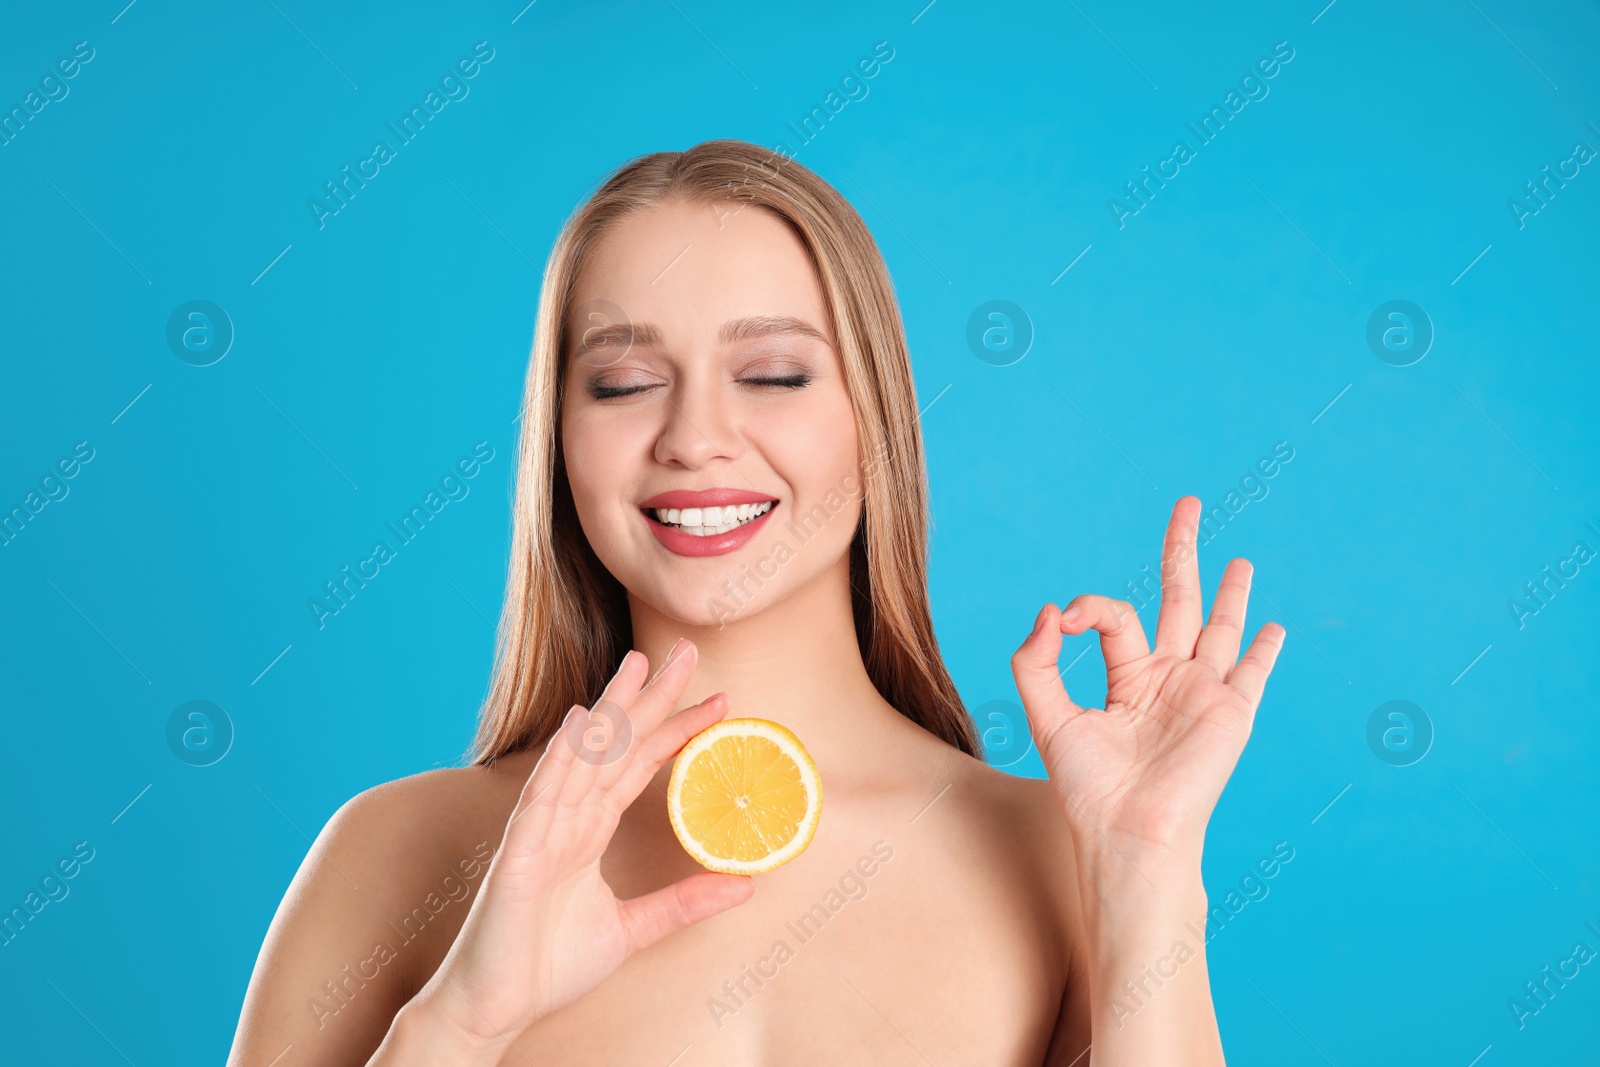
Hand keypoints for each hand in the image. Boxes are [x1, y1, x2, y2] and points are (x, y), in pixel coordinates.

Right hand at [408, 639, 753, 1047]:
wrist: (495, 1008)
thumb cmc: (548, 966)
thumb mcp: (633, 930)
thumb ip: (683, 903)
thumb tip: (744, 884)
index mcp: (587, 830)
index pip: (638, 765)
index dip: (676, 731)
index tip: (719, 703)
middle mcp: (565, 819)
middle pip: (615, 745)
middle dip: (650, 697)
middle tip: (686, 651)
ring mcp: (540, 831)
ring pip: (581, 757)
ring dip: (610, 710)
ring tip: (637, 664)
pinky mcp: (519, 855)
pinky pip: (542, 798)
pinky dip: (561, 757)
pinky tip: (580, 722)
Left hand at [1011, 496, 1285, 862]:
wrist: (1127, 832)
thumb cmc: (1087, 787)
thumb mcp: (1048, 716)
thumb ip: (1036, 662)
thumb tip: (1050, 610)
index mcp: (1127, 677)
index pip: (1116, 616)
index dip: (1090, 606)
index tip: (1067, 617)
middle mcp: (1167, 678)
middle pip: (1177, 599)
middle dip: (1182, 551)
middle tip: (1187, 504)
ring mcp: (1203, 693)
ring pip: (1221, 628)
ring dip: (1231, 593)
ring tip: (1240, 560)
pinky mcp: (1232, 713)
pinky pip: (1253, 674)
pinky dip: (1265, 651)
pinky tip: (1274, 628)